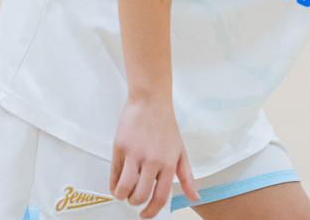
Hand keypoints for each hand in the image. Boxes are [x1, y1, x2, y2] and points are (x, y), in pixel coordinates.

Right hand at [111, 97, 198, 217]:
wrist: (151, 101)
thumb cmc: (166, 125)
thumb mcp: (180, 151)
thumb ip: (187, 176)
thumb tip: (195, 197)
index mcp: (169, 163)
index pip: (160, 196)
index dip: (151, 211)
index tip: (145, 215)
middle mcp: (152, 160)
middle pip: (140, 195)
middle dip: (136, 203)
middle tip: (135, 199)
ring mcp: (135, 154)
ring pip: (124, 188)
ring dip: (123, 195)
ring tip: (124, 191)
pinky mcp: (120, 147)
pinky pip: (114, 174)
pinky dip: (114, 184)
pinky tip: (117, 183)